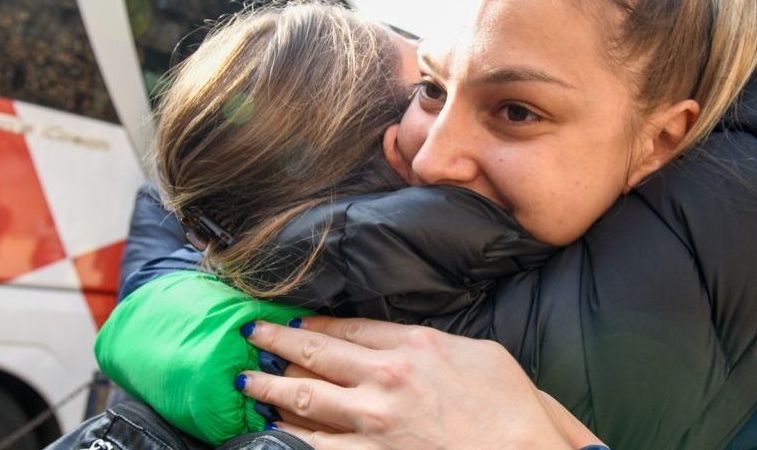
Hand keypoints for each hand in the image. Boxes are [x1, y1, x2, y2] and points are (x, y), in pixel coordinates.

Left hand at [240, 316, 604, 449]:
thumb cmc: (511, 407)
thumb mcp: (479, 352)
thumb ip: (433, 342)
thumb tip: (404, 340)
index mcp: (413, 343)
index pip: (349, 326)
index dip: (316, 322)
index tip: (294, 319)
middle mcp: (386, 375)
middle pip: (317, 352)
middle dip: (278, 340)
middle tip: (251, 332)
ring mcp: (374, 419)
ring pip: (305, 396)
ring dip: (270, 386)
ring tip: (245, 379)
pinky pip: (316, 445)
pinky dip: (289, 436)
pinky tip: (268, 431)